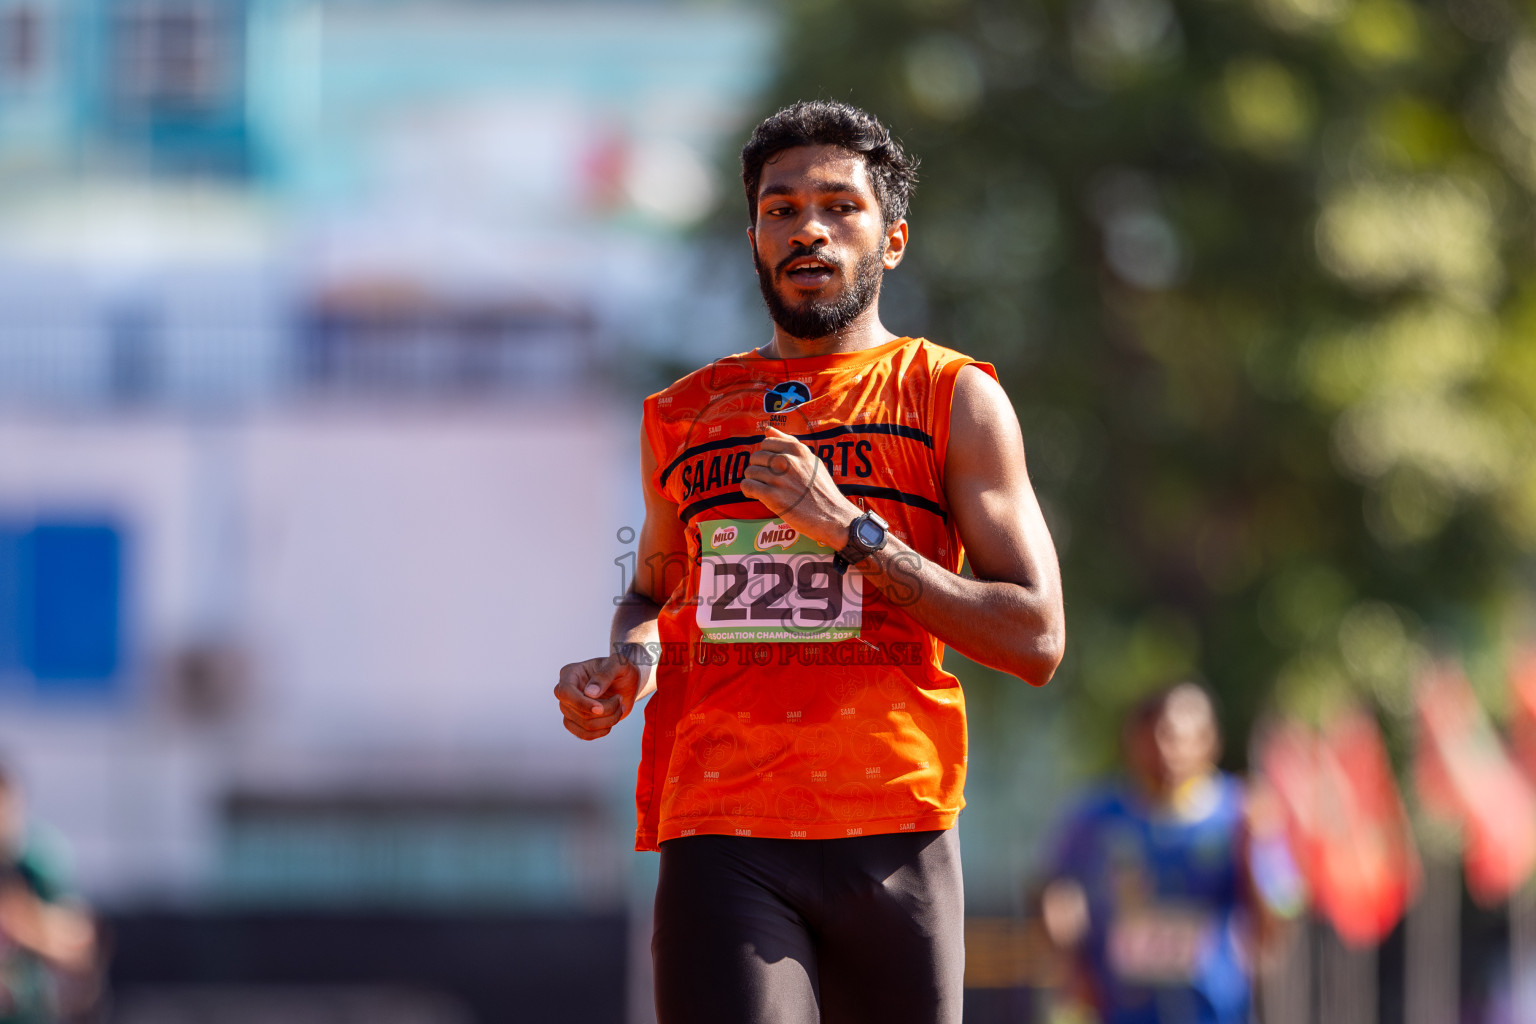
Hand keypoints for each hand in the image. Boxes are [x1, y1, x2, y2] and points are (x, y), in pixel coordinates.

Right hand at [554, 653, 642, 739]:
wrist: (626, 682)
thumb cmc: (620, 670)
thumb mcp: (619, 664)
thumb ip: (605, 674)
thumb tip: (589, 693)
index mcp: (570, 673)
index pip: (565, 692)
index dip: (581, 703)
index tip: (600, 708)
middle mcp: (565, 692)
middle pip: (579, 712)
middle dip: (606, 710)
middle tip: (620, 698)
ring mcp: (569, 708)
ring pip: (584, 725)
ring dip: (608, 720)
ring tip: (619, 707)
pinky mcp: (576, 722)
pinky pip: (585, 735)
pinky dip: (603, 730)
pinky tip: (613, 719)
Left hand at [741, 426, 861, 548]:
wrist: (832, 516)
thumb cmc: (821, 489)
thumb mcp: (811, 460)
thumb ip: (789, 442)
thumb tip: (767, 429)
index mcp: (797, 450)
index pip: (766, 443)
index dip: (766, 455)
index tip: (771, 466)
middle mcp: (787, 461)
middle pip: (756, 457)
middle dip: (758, 468)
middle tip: (767, 480)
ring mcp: (779, 478)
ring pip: (750, 472)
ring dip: (753, 480)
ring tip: (763, 488)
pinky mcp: (773, 496)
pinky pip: (747, 486)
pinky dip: (748, 491)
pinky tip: (756, 495)